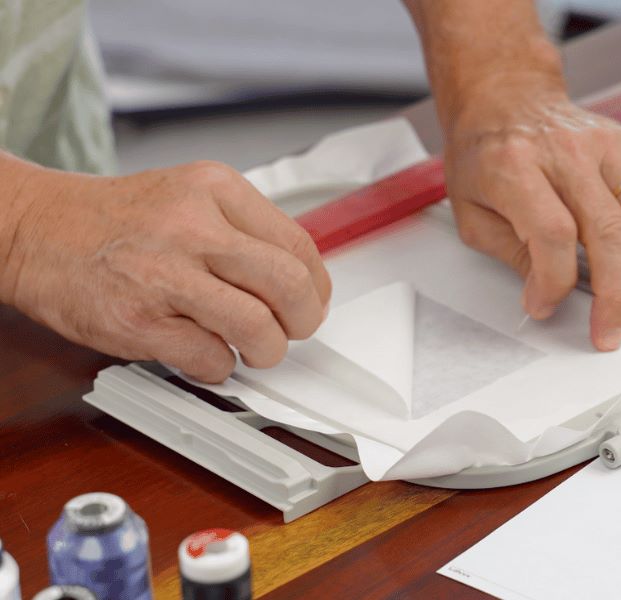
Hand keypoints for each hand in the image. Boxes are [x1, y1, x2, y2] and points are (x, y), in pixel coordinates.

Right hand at [2, 161, 330, 381]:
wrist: (37, 229)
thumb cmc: (116, 220)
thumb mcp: (189, 198)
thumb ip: (244, 231)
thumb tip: (299, 281)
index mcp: (215, 188)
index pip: (298, 244)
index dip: (316, 286)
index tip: (312, 302)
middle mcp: (193, 226)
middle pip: (289, 284)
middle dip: (303, 321)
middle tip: (292, 330)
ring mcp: (165, 274)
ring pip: (258, 327)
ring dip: (266, 350)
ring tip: (252, 348)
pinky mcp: (140, 321)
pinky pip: (211, 359)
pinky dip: (218, 367)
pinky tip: (205, 353)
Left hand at [444, 74, 620, 349]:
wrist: (505, 99)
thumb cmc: (484, 155)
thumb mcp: (471, 212)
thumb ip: (509, 253)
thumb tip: (546, 294)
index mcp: (515, 168)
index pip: (552, 234)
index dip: (554, 282)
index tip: (544, 305)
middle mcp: (567, 154)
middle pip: (608, 233)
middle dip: (615, 296)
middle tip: (610, 333)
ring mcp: (607, 146)